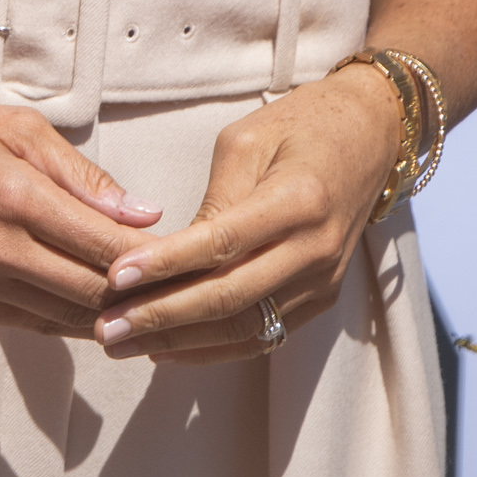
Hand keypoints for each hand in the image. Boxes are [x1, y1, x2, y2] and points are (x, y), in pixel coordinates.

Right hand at [0, 92, 162, 333]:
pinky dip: (69, 319)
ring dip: (112, 317)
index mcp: (15, 196)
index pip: (109, 250)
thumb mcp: (12, 129)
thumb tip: (144, 215)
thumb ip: (81, 174)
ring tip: (149, 304)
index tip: (191, 259)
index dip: (158, 263)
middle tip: (183, 290)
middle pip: (96, 297)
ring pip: (69, 321)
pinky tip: (93, 306)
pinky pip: (33, 325)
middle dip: (145, 299)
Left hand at [92, 65, 403, 363]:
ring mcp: (322, 282)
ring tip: (123, 343)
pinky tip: (168, 351)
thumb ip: (214, 198)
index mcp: (297, 201)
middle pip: (231, 298)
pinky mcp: (320, 299)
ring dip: (181, 342)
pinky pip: (265, 335)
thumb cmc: (299, 125)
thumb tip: (171, 253)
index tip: (115, 277)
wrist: (369, 137)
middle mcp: (315, 250)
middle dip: (163, 318)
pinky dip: (215, 347)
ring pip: (246, 327)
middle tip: (107, 328)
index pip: (222, 244)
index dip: (167, 265)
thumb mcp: (246, 141)